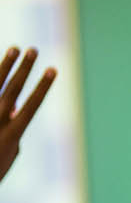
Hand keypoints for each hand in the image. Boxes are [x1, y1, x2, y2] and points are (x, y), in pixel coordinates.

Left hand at [0, 47, 56, 180]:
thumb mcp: (9, 152)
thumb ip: (14, 128)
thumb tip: (16, 106)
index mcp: (12, 135)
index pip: (32, 105)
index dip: (43, 86)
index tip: (53, 70)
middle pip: (13, 90)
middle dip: (25, 69)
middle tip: (34, 50)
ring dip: (6, 65)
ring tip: (15, 49)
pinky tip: (1, 65)